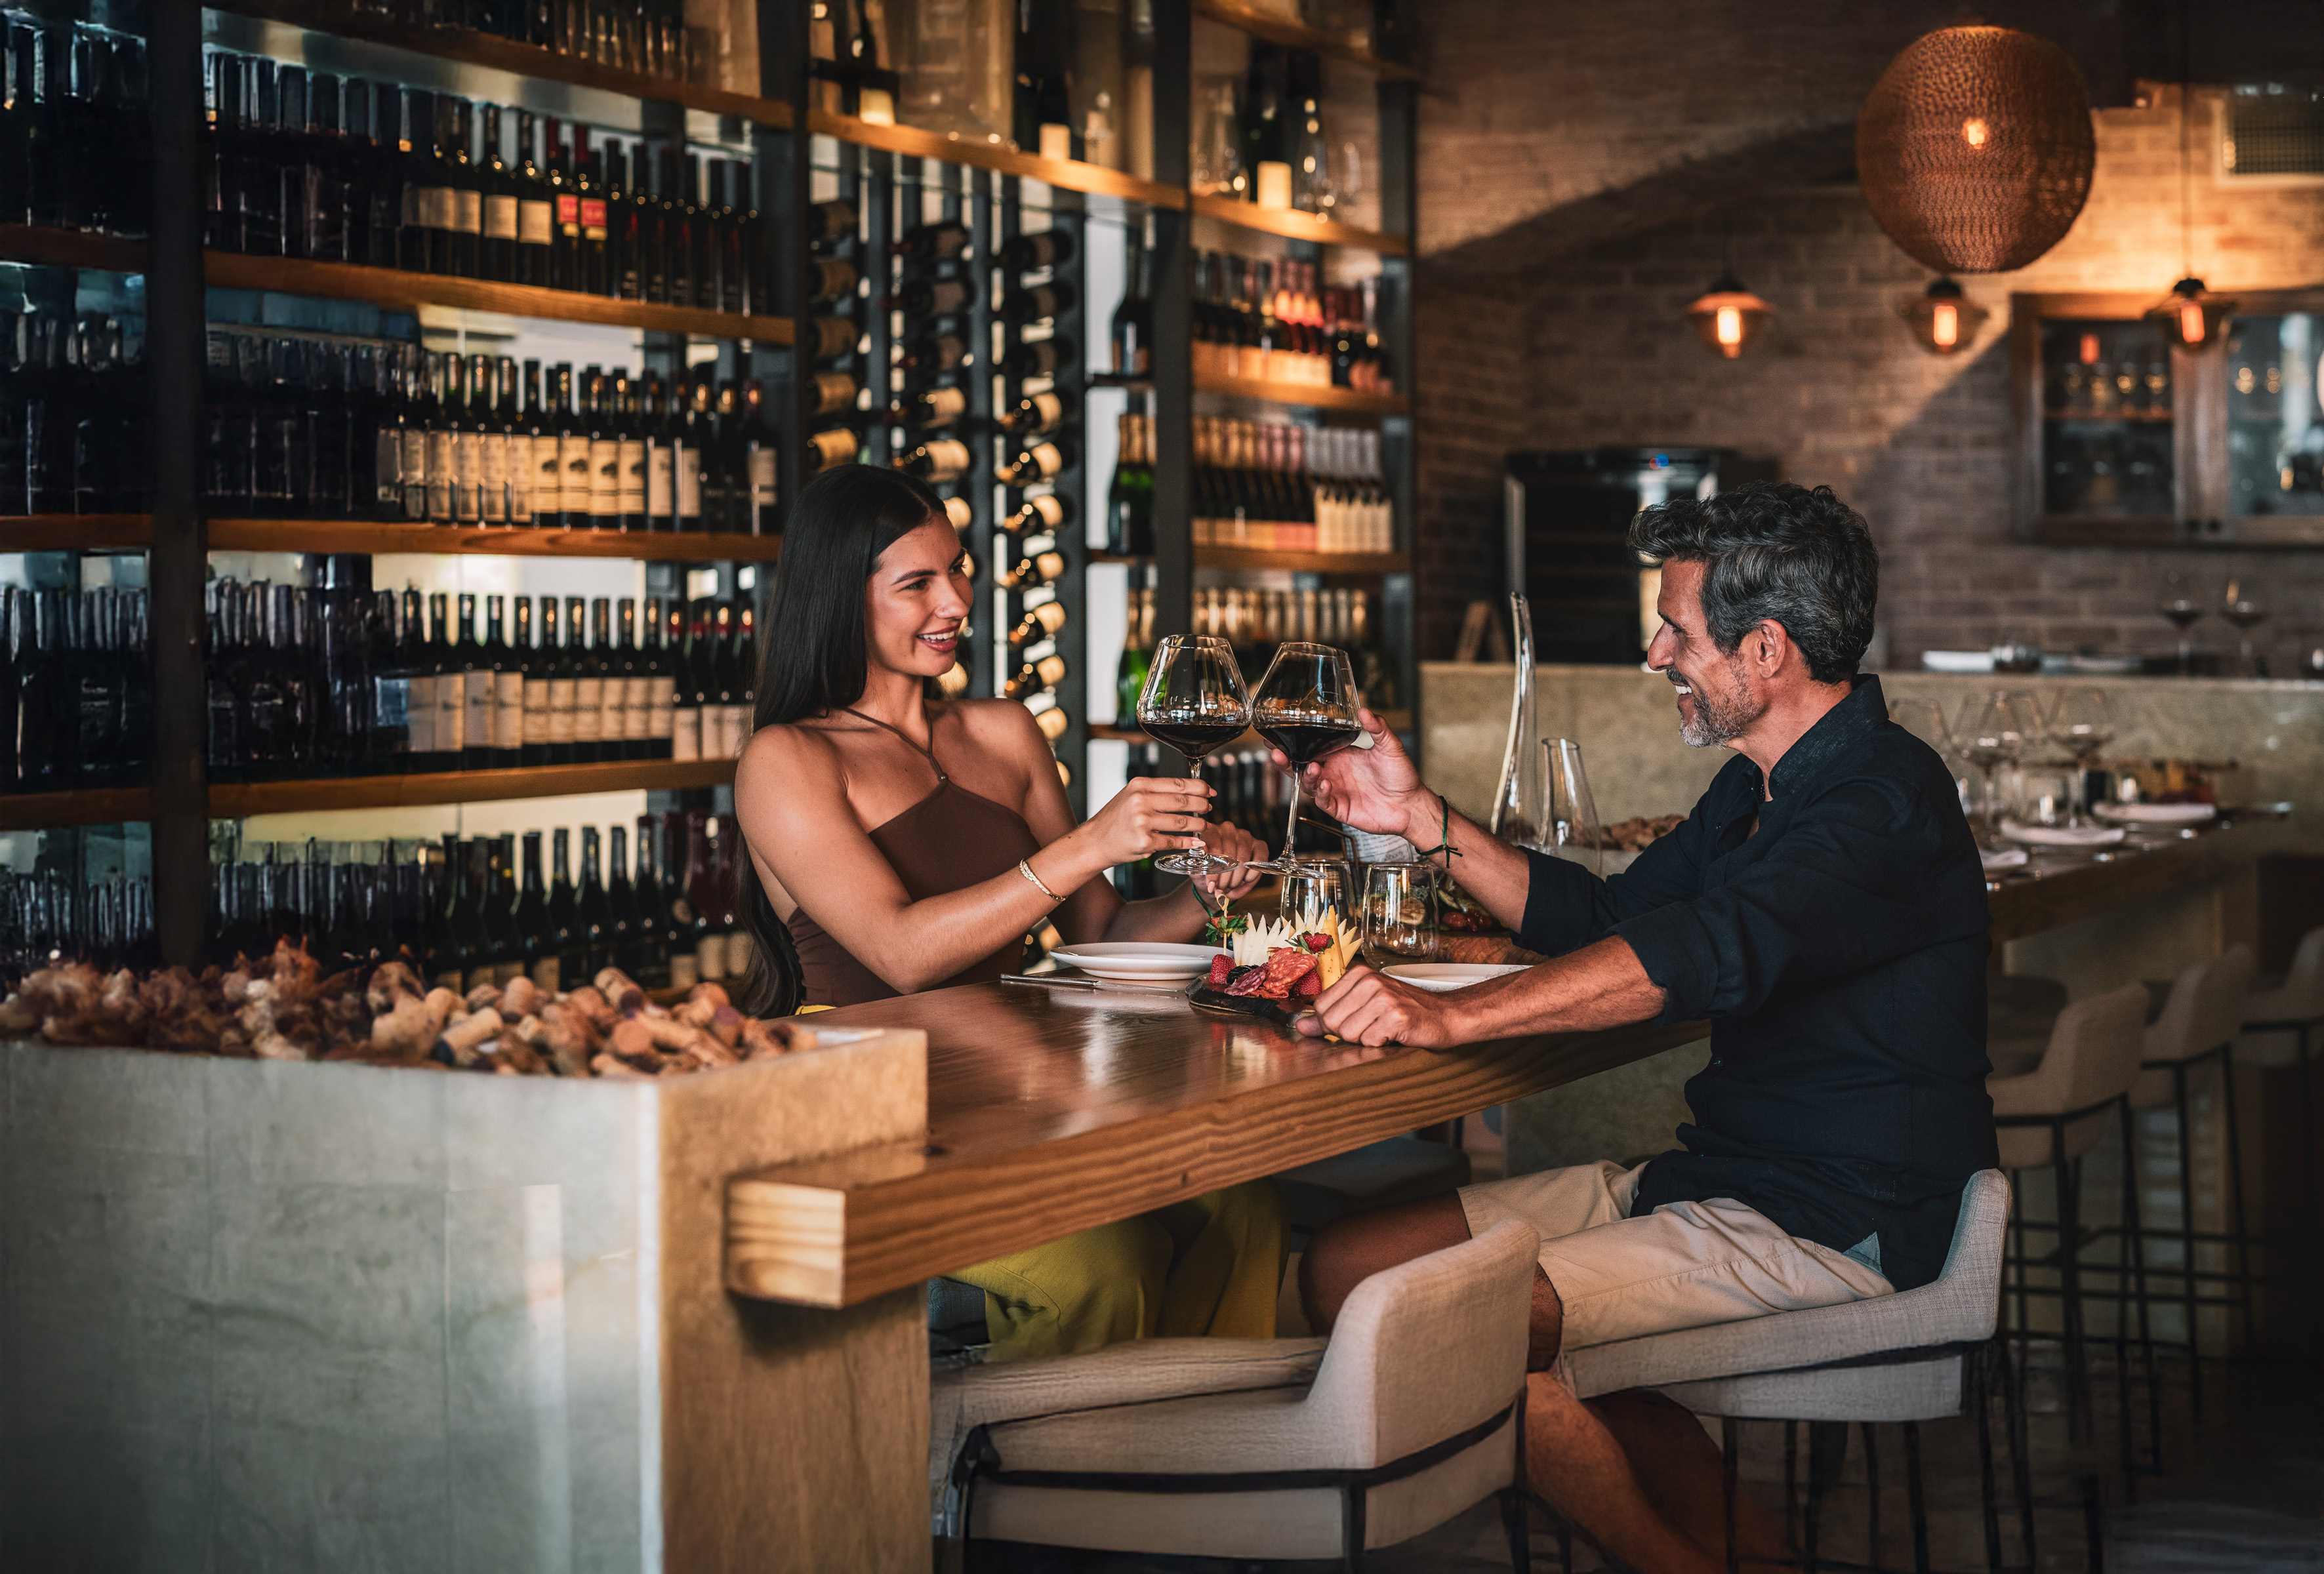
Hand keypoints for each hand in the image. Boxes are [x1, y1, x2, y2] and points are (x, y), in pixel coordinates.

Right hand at [1079, 775, 1216, 868]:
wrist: (1095, 841)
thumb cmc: (1115, 820)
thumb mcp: (1131, 796)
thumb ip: (1156, 793)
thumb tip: (1188, 792)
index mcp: (1140, 785)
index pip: (1177, 783)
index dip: (1199, 787)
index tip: (1210, 791)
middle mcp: (1141, 800)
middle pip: (1183, 801)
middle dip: (1201, 805)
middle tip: (1208, 808)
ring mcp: (1142, 821)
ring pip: (1181, 821)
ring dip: (1198, 825)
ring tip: (1204, 826)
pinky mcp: (1144, 841)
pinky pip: (1173, 840)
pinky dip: (1188, 842)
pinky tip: (1195, 842)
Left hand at [1190, 821, 1266, 903]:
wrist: (1218, 878)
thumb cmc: (1208, 871)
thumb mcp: (1199, 870)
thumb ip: (1199, 862)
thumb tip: (1203, 850)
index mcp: (1211, 831)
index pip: (1214, 847)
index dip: (1213, 870)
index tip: (1211, 885)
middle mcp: (1228, 829)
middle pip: (1229, 855)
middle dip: (1225, 878)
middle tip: (1221, 888)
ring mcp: (1245, 836)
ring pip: (1243, 860)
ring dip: (1236, 879)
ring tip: (1230, 886)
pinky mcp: (1259, 845)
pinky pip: (1259, 861)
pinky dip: (1251, 875)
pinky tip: (1244, 880)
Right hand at [1269, 708, 1428, 840]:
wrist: (1411, 804)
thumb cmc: (1401, 776)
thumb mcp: (1390, 746)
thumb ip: (1378, 728)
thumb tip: (1365, 711)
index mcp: (1340, 755)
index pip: (1311, 747)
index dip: (1294, 743)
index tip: (1279, 735)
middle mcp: (1334, 772)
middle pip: (1302, 767)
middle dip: (1287, 761)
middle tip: (1276, 753)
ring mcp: (1335, 790)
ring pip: (1309, 784)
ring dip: (1306, 776)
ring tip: (1312, 768)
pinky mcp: (1339, 808)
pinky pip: (1323, 801)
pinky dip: (1320, 793)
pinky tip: (1325, 784)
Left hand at [1296, 964, 1464, 1047]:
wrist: (1447, 1016)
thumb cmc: (1406, 1012)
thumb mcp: (1367, 1006)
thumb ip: (1332, 1014)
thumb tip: (1301, 1026)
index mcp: (1359, 974)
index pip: (1322, 1006)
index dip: (1333, 1023)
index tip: (1356, 1021)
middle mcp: (1370, 981)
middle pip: (1332, 1022)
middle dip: (1349, 1033)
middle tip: (1373, 1027)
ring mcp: (1384, 998)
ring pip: (1348, 1034)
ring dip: (1366, 1040)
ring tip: (1384, 1030)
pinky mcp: (1396, 1017)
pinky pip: (1369, 1042)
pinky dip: (1381, 1045)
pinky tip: (1395, 1035)